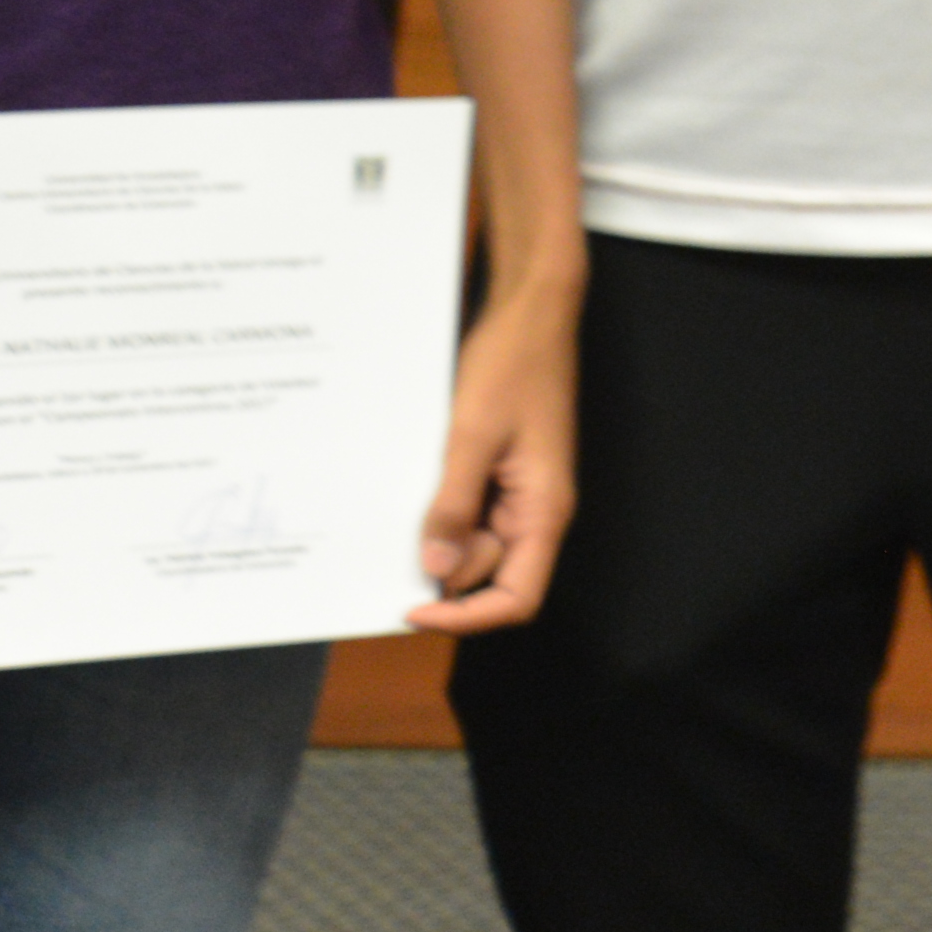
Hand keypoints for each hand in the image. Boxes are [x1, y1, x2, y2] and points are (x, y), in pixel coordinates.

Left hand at [410, 267, 579, 632]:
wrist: (530, 314)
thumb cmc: (511, 367)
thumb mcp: (472, 437)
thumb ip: (455, 507)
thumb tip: (436, 573)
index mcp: (544, 511)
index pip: (517, 598)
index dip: (466, 617)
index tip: (412, 609)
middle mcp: (538, 511)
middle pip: (492, 576)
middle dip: (443, 573)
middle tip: (387, 553)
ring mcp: (522, 492)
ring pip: (476, 545)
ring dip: (437, 540)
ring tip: (397, 514)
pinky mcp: (505, 473)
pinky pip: (471, 512)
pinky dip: (441, 512)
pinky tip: (413, 494)